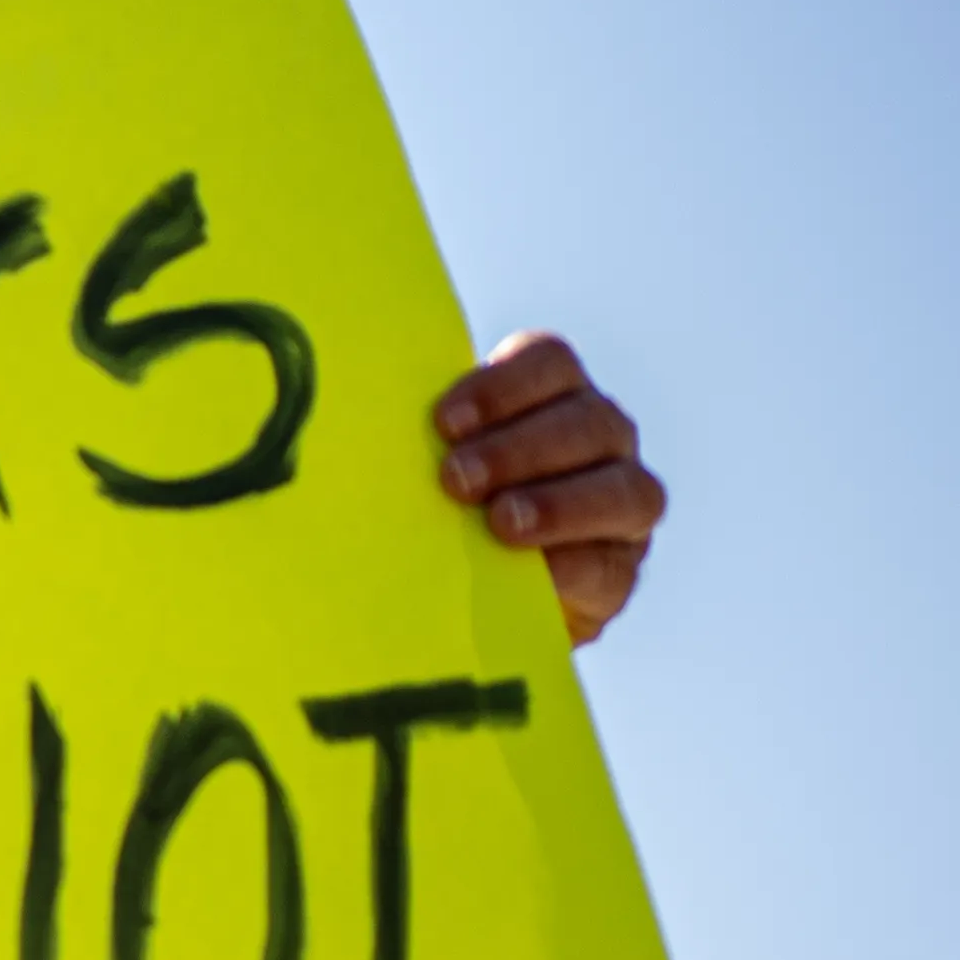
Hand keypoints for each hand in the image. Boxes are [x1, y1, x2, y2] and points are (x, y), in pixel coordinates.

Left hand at [437, 332, 665, 648]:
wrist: (464, 597)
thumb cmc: (431, 509)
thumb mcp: (423, 467)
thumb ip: (413, 441)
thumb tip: (336, 426)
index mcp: (552, 397)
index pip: (549, 361)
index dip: (503, 385)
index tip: (443, 422)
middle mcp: (600, 439)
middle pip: (587, 420)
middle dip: (519, 447)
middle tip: (455, 479)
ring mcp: (622, 503)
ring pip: (623, 489)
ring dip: (559, 502)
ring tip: (501, 523)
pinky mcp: (620, 569)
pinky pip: (615, 563)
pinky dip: (578, 566)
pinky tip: (540, 574)